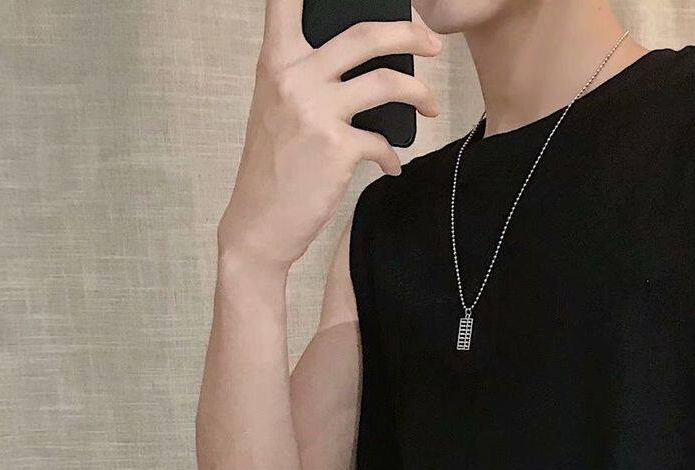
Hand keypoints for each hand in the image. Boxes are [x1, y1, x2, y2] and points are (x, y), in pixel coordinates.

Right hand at [217, 0, 441, 271]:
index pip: (287, 1)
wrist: (260, 222)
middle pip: (364, 34)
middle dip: (409, 32)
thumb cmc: (274, 166)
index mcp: (276, 61)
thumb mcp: (277, 106)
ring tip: (430, 106)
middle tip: (433, 43)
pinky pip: (383, 143)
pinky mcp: (337, 148)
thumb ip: (305, 76)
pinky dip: (393, 156)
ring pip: (386, 83)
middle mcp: (295, 78)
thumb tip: (360, 64)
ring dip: (419, 92)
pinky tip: (390, 166)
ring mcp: (316, 112)